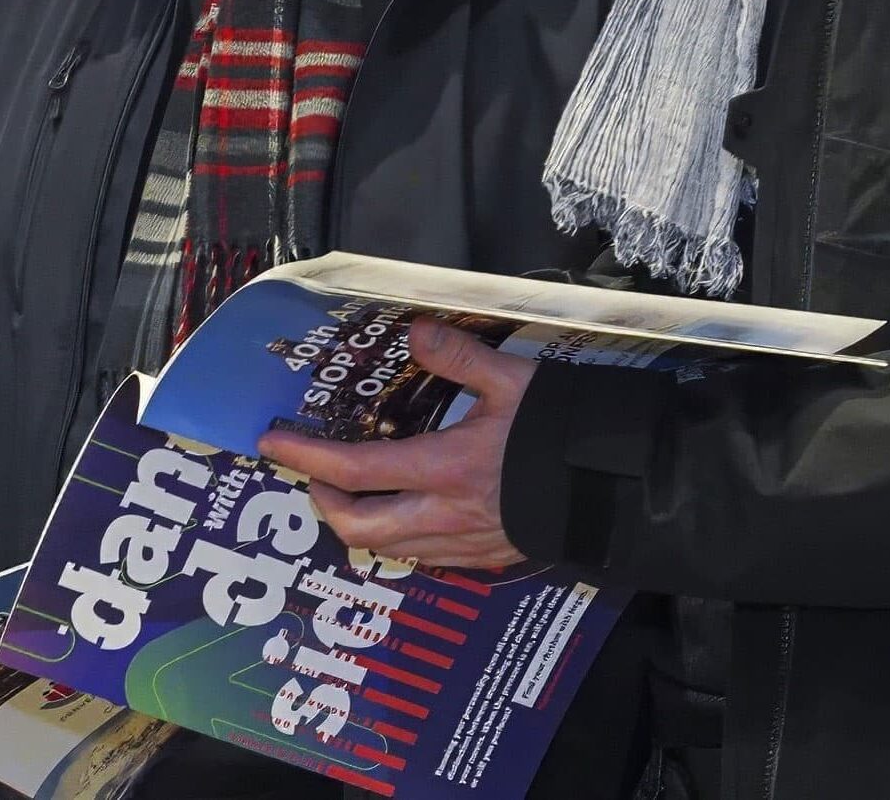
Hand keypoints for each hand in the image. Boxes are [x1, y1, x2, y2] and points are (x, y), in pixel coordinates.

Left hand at [258, 318, 537, 570]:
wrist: (616, 486)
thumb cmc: (563, 430)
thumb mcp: (513, 379)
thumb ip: (459, 356)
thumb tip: (416, 332)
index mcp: (445, 467)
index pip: (355, 471)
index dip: (307, 458)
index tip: (273, 443)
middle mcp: (444, 514)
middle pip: (358, 528)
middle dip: (325, 502)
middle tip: (316, 474)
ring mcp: (464, 543)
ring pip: (389, 548)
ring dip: (360, 521)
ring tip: (357, 491)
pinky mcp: (486, 558)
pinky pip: (424, 556)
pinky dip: (400, 536)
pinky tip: (410, 510)